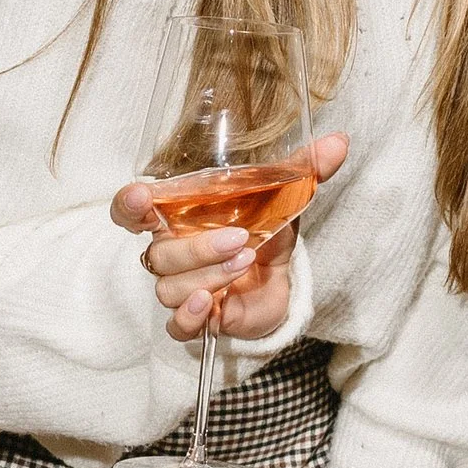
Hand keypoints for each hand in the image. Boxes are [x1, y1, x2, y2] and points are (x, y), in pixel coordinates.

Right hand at [110, 132, 346, 343]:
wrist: (278, 282)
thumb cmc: (264, 232)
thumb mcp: (283, 198)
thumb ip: (303, 170)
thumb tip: (339, 142)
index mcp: (177, 216)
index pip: (130, 210)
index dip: (128, 204)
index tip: (142, 196)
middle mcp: (171, 251)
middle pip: (159, 253)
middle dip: (198, 247)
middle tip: (239, 239)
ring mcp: (180, 288)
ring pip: (170, 287)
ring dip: (208, 275)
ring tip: (245, 262)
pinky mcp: (196, 320)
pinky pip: (176, 325)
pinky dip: (189, 316)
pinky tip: (211, 304)